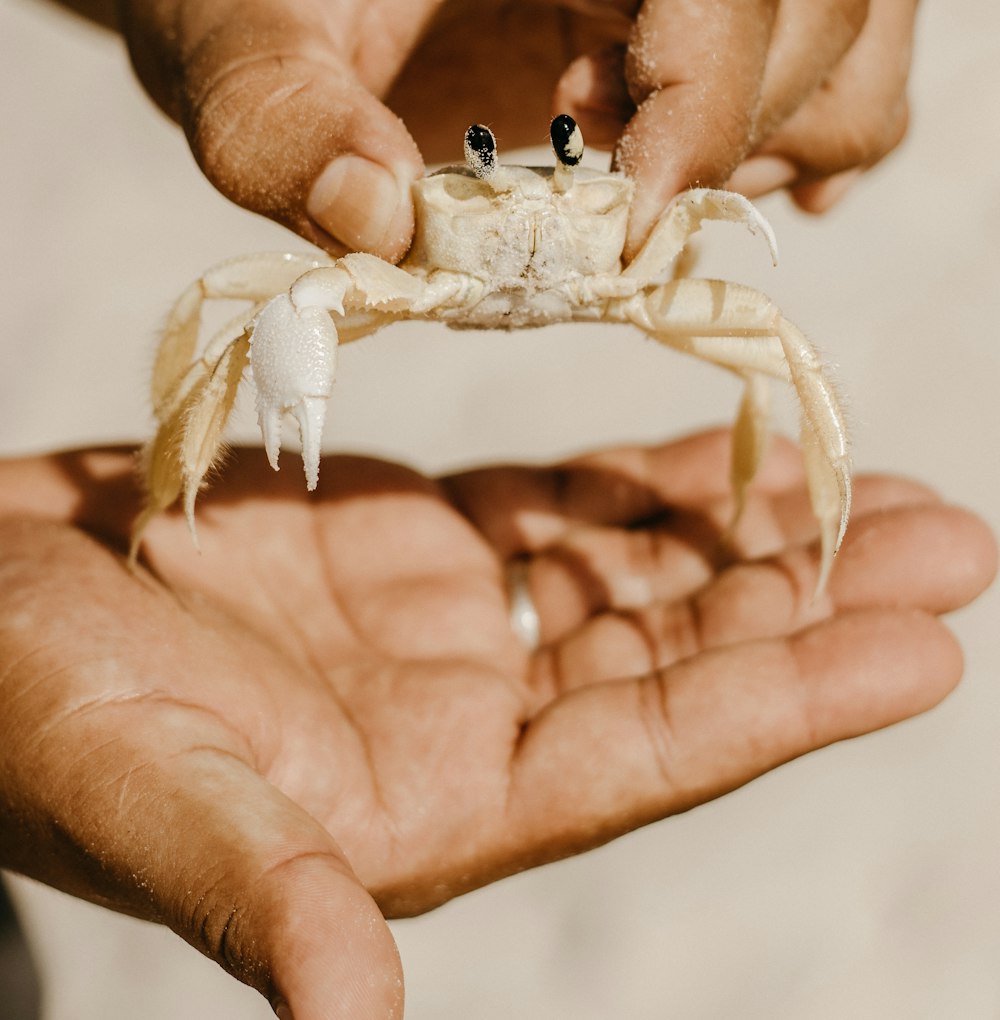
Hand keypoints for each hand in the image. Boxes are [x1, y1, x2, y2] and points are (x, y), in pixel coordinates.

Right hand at [0, 432, 990, 1017]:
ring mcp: (443, 627)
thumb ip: (258, 893)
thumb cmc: (22, 708)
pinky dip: (644, 473)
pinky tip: (727, 441)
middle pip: (674, 655)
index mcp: (425, 807)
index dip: (787, 697)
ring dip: (755, 527)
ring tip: (885, 479)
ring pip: (632, 573)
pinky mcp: (411, 547)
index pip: (644, 751)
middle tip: (955, 534)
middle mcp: (461, 721)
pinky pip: (556, 505)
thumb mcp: (134, 792)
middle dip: (818, 599)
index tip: (928, 642)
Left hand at [122, 0, 920, 257]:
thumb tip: (391, 229)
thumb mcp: (220, 52)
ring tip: (643, 186)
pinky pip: (826, 34)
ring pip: (851, 7)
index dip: (703, 113)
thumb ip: (283, 138)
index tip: (624, 234)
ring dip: (789, 132)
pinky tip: (691, 181)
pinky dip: (808, 124)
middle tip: (607, 206)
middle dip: (742, 132)